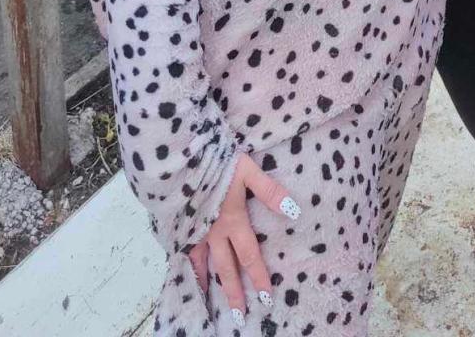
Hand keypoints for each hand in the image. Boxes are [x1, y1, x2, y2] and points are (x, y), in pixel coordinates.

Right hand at [187, 152, 299, 321]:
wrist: (180, 158)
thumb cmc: (216, 161)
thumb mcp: (248, 171)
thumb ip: (270, 191)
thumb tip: (294, 211)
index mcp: (233, 220)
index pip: (249, 255)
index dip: (258, 277)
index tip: (265, 297)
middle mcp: (214, 232)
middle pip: (227, 268)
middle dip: (235, 292)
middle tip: (240, 316)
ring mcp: (196, 230)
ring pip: (205, 264)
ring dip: (212, 284)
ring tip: (213, 304)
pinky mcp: (182, 225)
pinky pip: (186, 252)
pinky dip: (190, 267)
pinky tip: (191, 276)